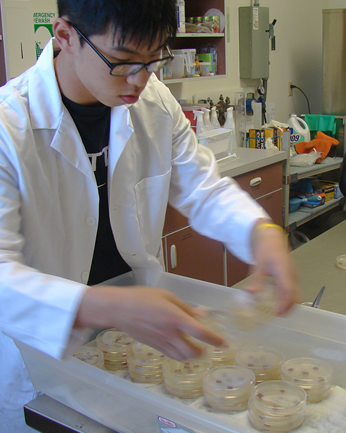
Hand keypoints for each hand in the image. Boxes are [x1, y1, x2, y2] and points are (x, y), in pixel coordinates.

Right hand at [74, 285, 223, 360]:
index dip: (215, 339)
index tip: (224, 343)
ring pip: (182, 357)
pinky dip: (179, 355)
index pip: (200, 333)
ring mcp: (161, 342)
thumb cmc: (142, 297)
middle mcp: (170, 333)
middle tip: (208, 347)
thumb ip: (185, 307)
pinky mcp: (153, 346)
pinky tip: (179, 348)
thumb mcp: (166, 296)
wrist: (119, 309)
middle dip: (203, 352)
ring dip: (192, 356)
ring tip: (195, 350)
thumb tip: (201, 315)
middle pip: (192, 352)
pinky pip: (170, 355)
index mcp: (175, 318)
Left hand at [248, 219, 299, 314]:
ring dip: (288, 303)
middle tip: (275, 315)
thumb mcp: (258, 264)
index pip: (288, 291)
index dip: (284, 304)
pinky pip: (293, 289)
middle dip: (287, 308)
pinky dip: (287, 297)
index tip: (277, 313)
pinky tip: (276, 300)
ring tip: (275, 310)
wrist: (271, 237)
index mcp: (284, 270)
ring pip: (295, 294)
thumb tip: (251, 293)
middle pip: (295, 296)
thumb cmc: (265, 248)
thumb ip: (256, 280)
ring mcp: (293, 275)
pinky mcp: (291, 275)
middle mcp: (292, 274)